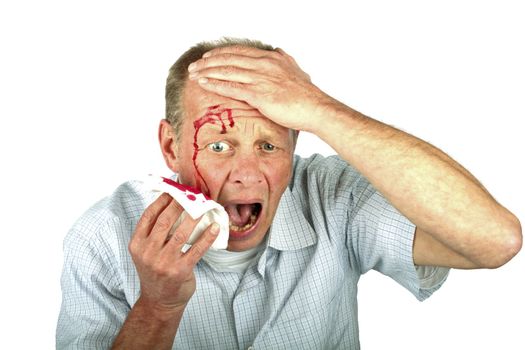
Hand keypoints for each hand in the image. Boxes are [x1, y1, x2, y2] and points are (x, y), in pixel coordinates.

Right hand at [128, 193, 218, 312]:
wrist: (159, 301)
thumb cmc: (156, 271)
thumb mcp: (146, 252)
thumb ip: (154, 233)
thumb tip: (172, 205)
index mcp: (137, 244)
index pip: (149, 216)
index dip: (162, 200)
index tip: (173, 189)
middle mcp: (148, 252)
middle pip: (165, 221)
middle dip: (179, 204)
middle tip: (192, 194)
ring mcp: (164, 262)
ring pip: (182, 233)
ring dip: (195, 217)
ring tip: (205, 207)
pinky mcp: (180, 270)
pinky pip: (197, 249)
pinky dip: (208, 237)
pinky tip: (215, 227)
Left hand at [187, 46, 334, 131]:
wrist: (316, 109)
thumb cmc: (307, 96)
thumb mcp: (297, 71)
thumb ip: (285, 60)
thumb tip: (279, 52)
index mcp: (272, 58)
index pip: (240, 52)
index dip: (222, 53)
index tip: (209, 57)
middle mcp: (264, 65)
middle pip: (229, 59)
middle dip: (209, 62)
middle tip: (195, 65)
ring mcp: (261, 79)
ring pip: (227, 71)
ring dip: (207, 72)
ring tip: (194, 74)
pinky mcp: (259, 95)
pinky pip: (231, 87)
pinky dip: (215, 84)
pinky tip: (204, 84)